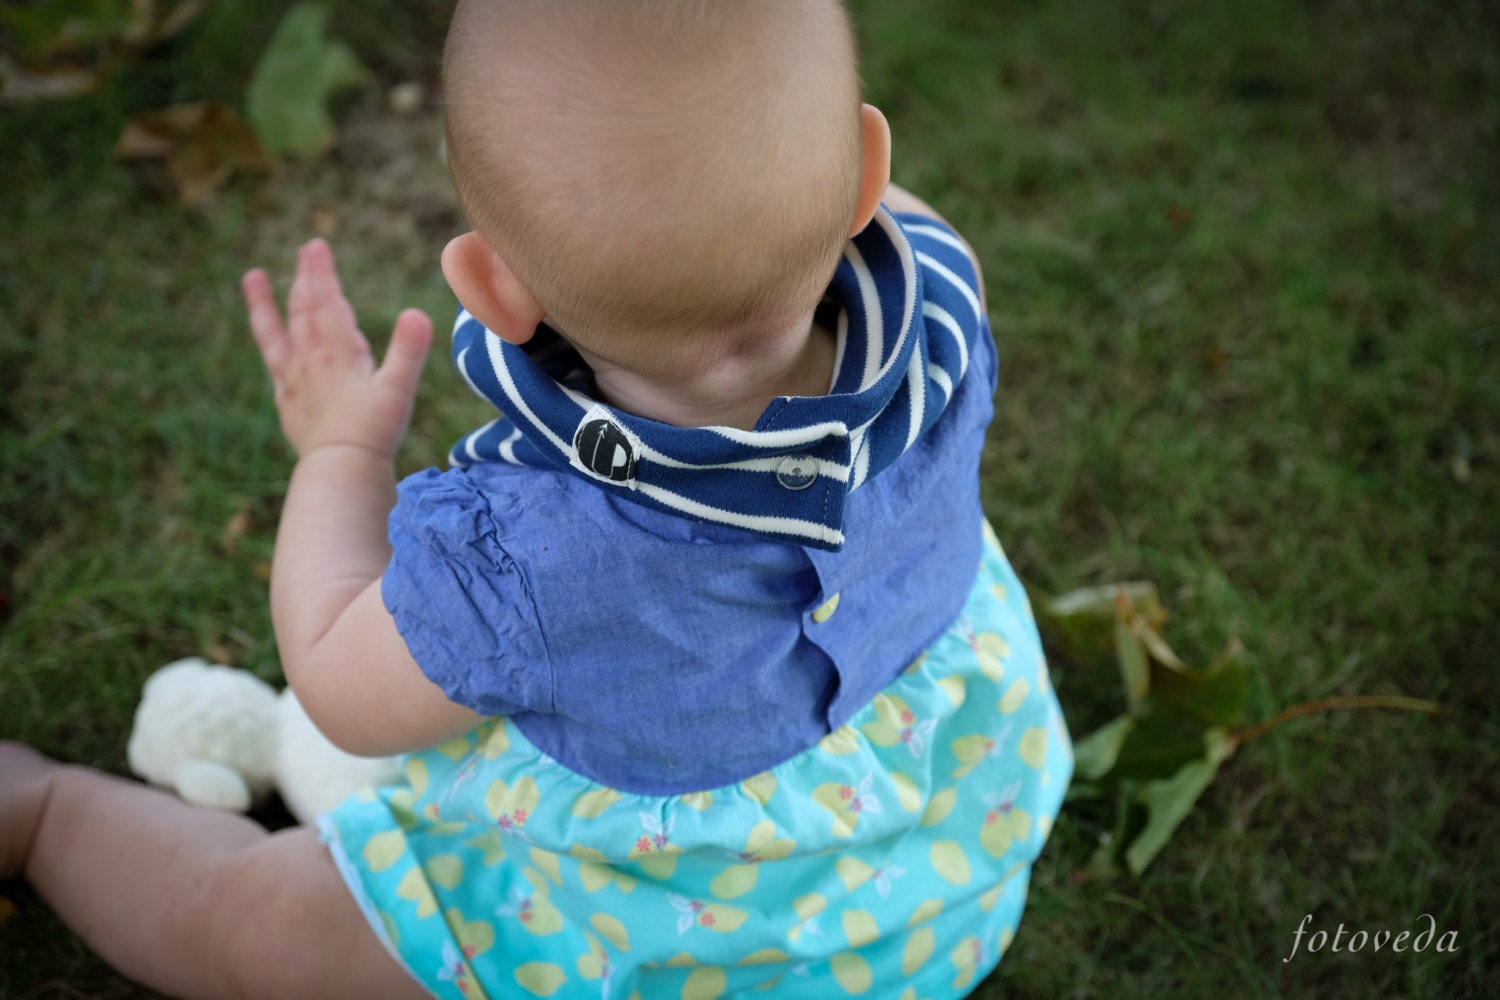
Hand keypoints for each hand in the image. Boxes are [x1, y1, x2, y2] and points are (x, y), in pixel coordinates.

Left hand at [242, 239, 432, 459]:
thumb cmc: (375, 431)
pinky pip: (274, 364)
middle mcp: (310, 360)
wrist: (341, 470)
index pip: (327, 302)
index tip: (316, 245)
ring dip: (264, 304)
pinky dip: (271, 346)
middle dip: (304, 278)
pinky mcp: (288, 402)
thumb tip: (417, 313)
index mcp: (337, 352)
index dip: (322, 273)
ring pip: (275, 333)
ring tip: (251, 278)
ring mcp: (294, 381)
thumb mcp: (398, 390)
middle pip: (303, 310)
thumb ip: (409, 351)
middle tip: (305, 251)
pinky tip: (272, 346)